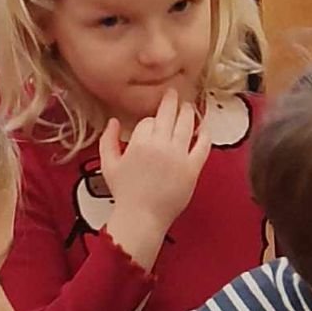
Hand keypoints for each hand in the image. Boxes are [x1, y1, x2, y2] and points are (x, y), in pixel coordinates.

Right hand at [97, 98, 210, 263]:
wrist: (142, 217)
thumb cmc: (124, 193)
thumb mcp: (107, 164)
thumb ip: (107, 140)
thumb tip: (113, 121)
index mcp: (140, 143)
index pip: (148, 121)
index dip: (148, 123)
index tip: (150, 125)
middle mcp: (161, 145)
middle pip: (169, 114)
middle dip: (171, 100)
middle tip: (173, 93)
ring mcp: (179, 155)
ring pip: (187, 124)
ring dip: (188, 112)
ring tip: (188, 106)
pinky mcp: (193, 168)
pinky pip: (202, 145)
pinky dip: (204, 134)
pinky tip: (203, 128)